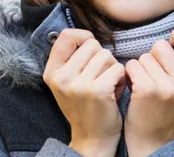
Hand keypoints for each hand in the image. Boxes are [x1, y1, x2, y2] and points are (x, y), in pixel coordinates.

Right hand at [43, 29, 126, 156]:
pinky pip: (118, 68)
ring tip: (108, 84)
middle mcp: (62, 77)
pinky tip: (116, 91)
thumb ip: (71, 59)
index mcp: (52, 72)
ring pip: (107, 55)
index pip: (65, 36)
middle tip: (101, 76)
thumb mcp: (67, 82)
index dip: (82, 36)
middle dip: (102, 57)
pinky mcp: (98, 90)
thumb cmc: (84, 106)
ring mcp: (79, 84)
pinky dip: (122, 78)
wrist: (92, 139)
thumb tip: (87, 34)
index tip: (91, 47)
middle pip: (91, 44)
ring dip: (113, 67)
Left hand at [124, 28, 173, 156]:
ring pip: (144, 56)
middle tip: (154, 75)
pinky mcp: (147, 90)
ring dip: (140, 67)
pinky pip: (132, 65)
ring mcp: (167, 87)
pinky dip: (130, 74)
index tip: (172, 42)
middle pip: (161, 46)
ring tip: (146, 84)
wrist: (152, 137)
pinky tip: (135, 88)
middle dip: (153, 56)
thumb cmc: (166, 106)